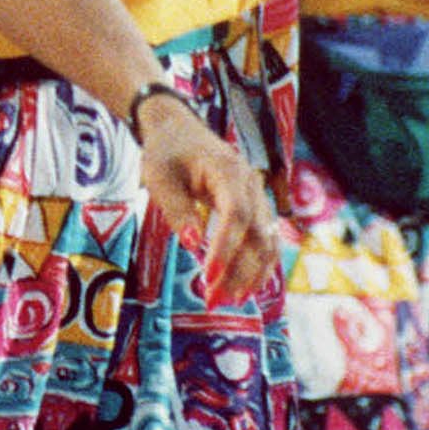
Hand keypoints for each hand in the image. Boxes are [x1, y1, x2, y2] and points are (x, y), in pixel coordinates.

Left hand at [135, 93, 279, 302]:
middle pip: (257, 233)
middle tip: (213, 300)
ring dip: (250, 274)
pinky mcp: (255, 207)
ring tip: (228, 300)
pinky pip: (265, 240)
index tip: (208, 278)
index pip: (235, 214)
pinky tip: (242, 288)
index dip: (225, 249)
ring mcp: (258, 195)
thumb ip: (178, 210)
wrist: (177, 128)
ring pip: (267, 241)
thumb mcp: (161, 178)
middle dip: (238, 271)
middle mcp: (252, 183)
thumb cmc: (166, 152)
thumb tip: (194, 245)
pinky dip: (257, 266)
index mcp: (228, 170)